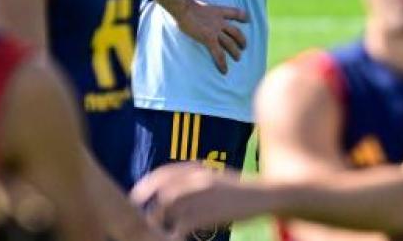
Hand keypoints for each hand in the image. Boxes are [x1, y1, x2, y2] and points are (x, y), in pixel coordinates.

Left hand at [131, 164, 266, 237]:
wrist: (265, 196)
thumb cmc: (240, 192)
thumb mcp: (216, 179)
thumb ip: (194, 182)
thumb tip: (170, 196)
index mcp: (199, 169)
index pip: (164, 173)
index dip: (147, 185)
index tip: (136, 197)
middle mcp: (197, 180)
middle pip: (162, 194)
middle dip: (150, 208)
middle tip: (146, 222)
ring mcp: (201, 196)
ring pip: (167, 210)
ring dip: (159, 223)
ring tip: (161, 232)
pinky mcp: (207, 214)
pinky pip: (180, 226)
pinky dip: (173, 234)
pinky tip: (175, 239)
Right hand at [176, 1, 248, 74]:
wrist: (184, 8)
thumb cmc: (187, 6)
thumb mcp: (200, 5)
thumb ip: (203, 11)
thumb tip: (195, 11)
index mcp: (218, 11)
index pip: (236, 12)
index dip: (244, 16)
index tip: (248, 20)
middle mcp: (220, 21)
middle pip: (236, 31)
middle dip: (242, 40)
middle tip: (244, 47)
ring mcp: (215, 30)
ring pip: (230, 43)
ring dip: (235, 52)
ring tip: (238, 58)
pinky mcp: (209, 39)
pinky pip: (218, 53)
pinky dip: (222, 63)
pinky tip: (224, 71)